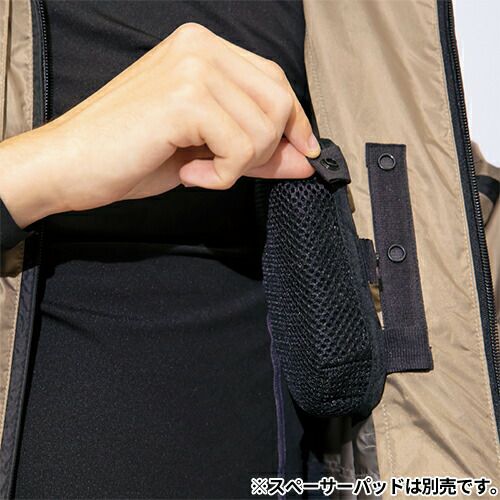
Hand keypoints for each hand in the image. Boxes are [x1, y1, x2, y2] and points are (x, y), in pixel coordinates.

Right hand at [0, 23, 318, 228]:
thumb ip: (257, 149)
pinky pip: (239, 147)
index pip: (275, 80)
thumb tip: (307, 160)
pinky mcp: (185, 98)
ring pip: (264, 126)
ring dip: (240, 164)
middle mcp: (200, 47)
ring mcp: (192, 68)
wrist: (71, 164)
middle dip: (267, 147)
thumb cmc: (131, 153)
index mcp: (203, 49)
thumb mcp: (205, 149)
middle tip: (228, 166)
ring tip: (202, 170)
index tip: (303, 151)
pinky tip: (190, 174)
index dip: (295, 120)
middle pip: (279, 100)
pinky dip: (222, 175)